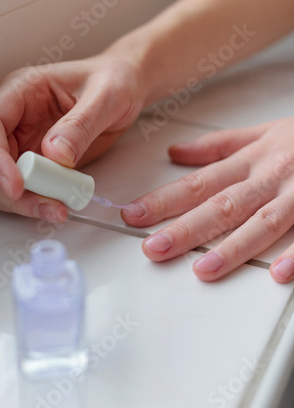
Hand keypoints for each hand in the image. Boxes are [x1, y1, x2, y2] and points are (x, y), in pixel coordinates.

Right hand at [0, 55, 144, 220]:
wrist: (125, 89)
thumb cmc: (114, 80)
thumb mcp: (107, 95)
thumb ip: (81, 123)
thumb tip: (55, 153)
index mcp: (22, 90)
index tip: (16, 185)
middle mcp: (15, 118)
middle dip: (10, 189)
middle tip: (48, 204)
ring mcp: (23, 142)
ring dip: (19, 202)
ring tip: (56, 208)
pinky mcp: (36, 163)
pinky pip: (19, 190)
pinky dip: (31, 203)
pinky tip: (56, 204)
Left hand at [121, 119, 293, 282]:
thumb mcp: (259, 134)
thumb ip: (216, 146)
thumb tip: (175, 153)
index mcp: (249, 161)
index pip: (198, 183)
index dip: (164, 200)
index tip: (133, 215)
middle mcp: (269, 177)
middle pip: (223, 204)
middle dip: (186, 228)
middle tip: (154, 248)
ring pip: (262, 221)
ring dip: (232, 246)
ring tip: (203, 269)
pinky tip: (276, 273)